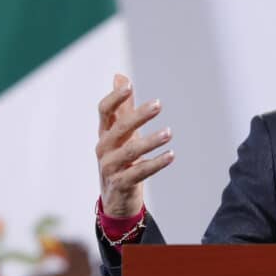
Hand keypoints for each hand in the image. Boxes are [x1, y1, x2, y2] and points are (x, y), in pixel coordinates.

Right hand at [95, 74, 174, 217]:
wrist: (116, 198)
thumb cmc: (120, 159)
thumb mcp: (121, 133)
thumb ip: (123, 106)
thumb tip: (120, 77)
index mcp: (105, 133)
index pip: (104, 111)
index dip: (114, 98)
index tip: (128, 85)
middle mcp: (104, 148)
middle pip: (119, 129)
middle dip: (138, 116)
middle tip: (158, 105)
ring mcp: (110, 167)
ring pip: (130, 152)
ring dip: (150, 141)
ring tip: (169, 133)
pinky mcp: (121, 184)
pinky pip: (139, 172)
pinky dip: (156, 164)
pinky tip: (171, 155)